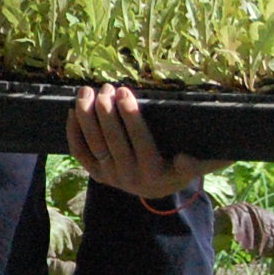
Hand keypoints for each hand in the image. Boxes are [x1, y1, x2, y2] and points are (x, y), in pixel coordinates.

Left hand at [65, 84, 226, 199]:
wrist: (159, 187)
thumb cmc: (181, 165)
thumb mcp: (198, 164)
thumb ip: (201, 162)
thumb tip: (185, 157)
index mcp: (155, 174)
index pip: (140, 141)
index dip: (130, 115)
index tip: (124, 91)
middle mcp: (131, 178)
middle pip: (113, 141)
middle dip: (106, 111)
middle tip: (105, 86)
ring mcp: (112, 178)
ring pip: (94, 145)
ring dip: (87, 116)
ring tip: (87, 91)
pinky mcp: (97, 175)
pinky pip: (81, 153)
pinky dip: (74, 132)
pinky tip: (73, 111)